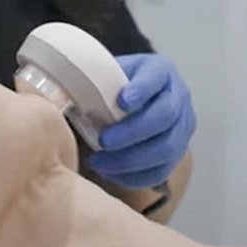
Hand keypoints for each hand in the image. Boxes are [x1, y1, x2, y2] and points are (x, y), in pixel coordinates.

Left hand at [87, 53, 196, 189]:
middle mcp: (178, 97)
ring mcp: (182, 126)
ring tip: (101, 161)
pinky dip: (135, 175)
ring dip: (132, 158)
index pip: (156, 77)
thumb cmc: (112, 87)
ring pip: (167, 147)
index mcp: (160, 71)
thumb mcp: (105, 73)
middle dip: (133, 131)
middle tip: (104, 141)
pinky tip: (111, 172)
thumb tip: (65, 92)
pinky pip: (162, 170)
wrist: (128, 102)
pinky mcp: (177, 152)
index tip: (122, 102)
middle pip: (165, 115)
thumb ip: (94, 80)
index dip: (142, 89)